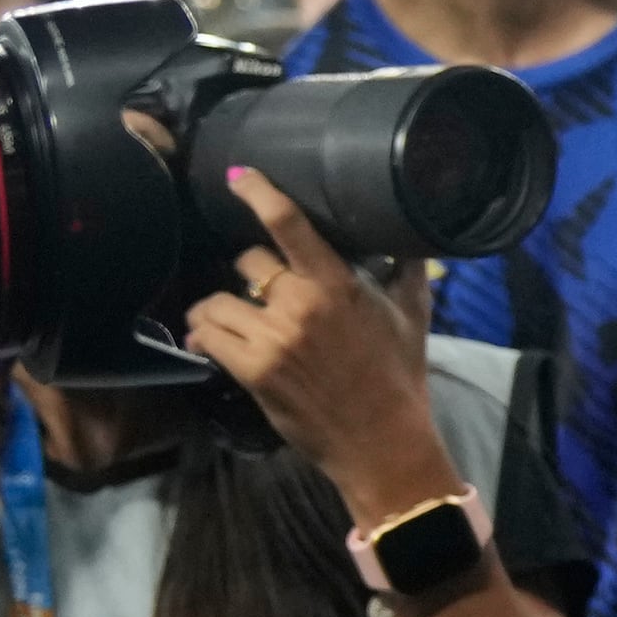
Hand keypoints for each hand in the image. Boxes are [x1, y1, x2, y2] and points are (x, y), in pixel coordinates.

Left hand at [181, 170, 457, 522]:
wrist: (382, 440)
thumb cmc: (400, 375)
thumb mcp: (414, 314)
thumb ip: (405, 269)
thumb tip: (410, 236)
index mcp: (338, 285)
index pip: (290, 226)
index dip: (259, 194)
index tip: (239, 176)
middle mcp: (301, 305)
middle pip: (247, 260)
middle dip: (250, 272)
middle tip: (258, 289)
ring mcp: (272, 339)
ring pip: (216, 300)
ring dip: (217, 307)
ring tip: (226, 316)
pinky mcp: (252, 370)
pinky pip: (206, 336)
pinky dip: (203, 334)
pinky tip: (209, 338)